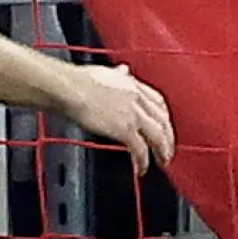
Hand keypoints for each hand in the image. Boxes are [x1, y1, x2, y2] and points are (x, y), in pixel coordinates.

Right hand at [59, 64, 175, 173]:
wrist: (69, 88)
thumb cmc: (78, 81)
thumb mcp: (104, 72)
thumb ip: (118, 74)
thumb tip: (123, 70)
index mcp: (132, 85)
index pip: (158, 102)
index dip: (164, 116)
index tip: (164, 125)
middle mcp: (137, 99)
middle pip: (163, 121)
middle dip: (168, 137)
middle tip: (168, 150)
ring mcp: (133, 114)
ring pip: (158, 136)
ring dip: (162, 151)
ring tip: (162, 162)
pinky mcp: (124, 129)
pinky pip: (140, 149)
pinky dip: (143, 161)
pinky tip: (140, 168)